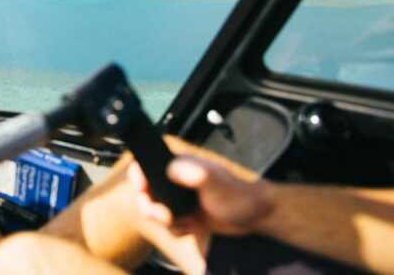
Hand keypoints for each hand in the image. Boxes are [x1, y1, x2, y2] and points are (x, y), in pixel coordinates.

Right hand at [128, 156, 274, 236]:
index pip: (146, 165)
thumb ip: (195, 174)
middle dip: (151, 208)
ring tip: (184, 222)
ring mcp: (180, 197)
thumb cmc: (238, 194)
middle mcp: (176, 179)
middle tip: (164, 217)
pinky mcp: (185, 212)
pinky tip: (191, 227)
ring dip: (166, 221)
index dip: (138, 178)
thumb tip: (172, 169)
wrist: (254, 215)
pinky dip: (176, 229)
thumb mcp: (214, 181)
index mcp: (179, 165)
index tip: (142, 192)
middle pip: (147, 191)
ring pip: (156, 210)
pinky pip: (169, 223)